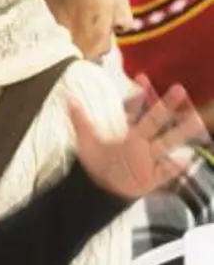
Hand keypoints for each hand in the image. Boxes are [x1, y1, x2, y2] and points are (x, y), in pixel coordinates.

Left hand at [70, 77, 209, 199]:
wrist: (101, 188)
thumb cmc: (98, 162)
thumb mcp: (86, 141)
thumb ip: (79, 120)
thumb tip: (69, 99)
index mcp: (128, 132)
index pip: (135, 109)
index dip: (139, 94)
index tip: (143, 77)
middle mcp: (142, 142)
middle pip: (155, 121)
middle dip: (166, 106)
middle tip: (179, 88)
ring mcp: (149, 158)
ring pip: (167, 142)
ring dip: (181, 132)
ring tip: (196, 120)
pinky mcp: (152, 176)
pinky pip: (165, 171)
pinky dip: (174, 166)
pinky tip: (184, 159)